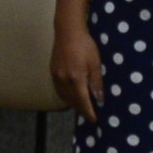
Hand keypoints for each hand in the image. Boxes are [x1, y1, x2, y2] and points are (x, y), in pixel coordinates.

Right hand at [51, 0, 103, 122]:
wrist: (68, 32)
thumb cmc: (85, 45)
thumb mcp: (95, 63)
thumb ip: (96, 82)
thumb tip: (99, 99)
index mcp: (76, 78)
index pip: (82, 101)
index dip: (88, 112)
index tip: (94, 120)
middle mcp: (63, 80)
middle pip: (72, 101)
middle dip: (81, 110)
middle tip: (90, 116)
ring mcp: (56, 76)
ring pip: (64, 96)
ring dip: (73, 104)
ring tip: (82, 107)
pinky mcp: (52, 71)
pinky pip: (59, 90)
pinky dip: (65, 96)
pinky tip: (71, 96)